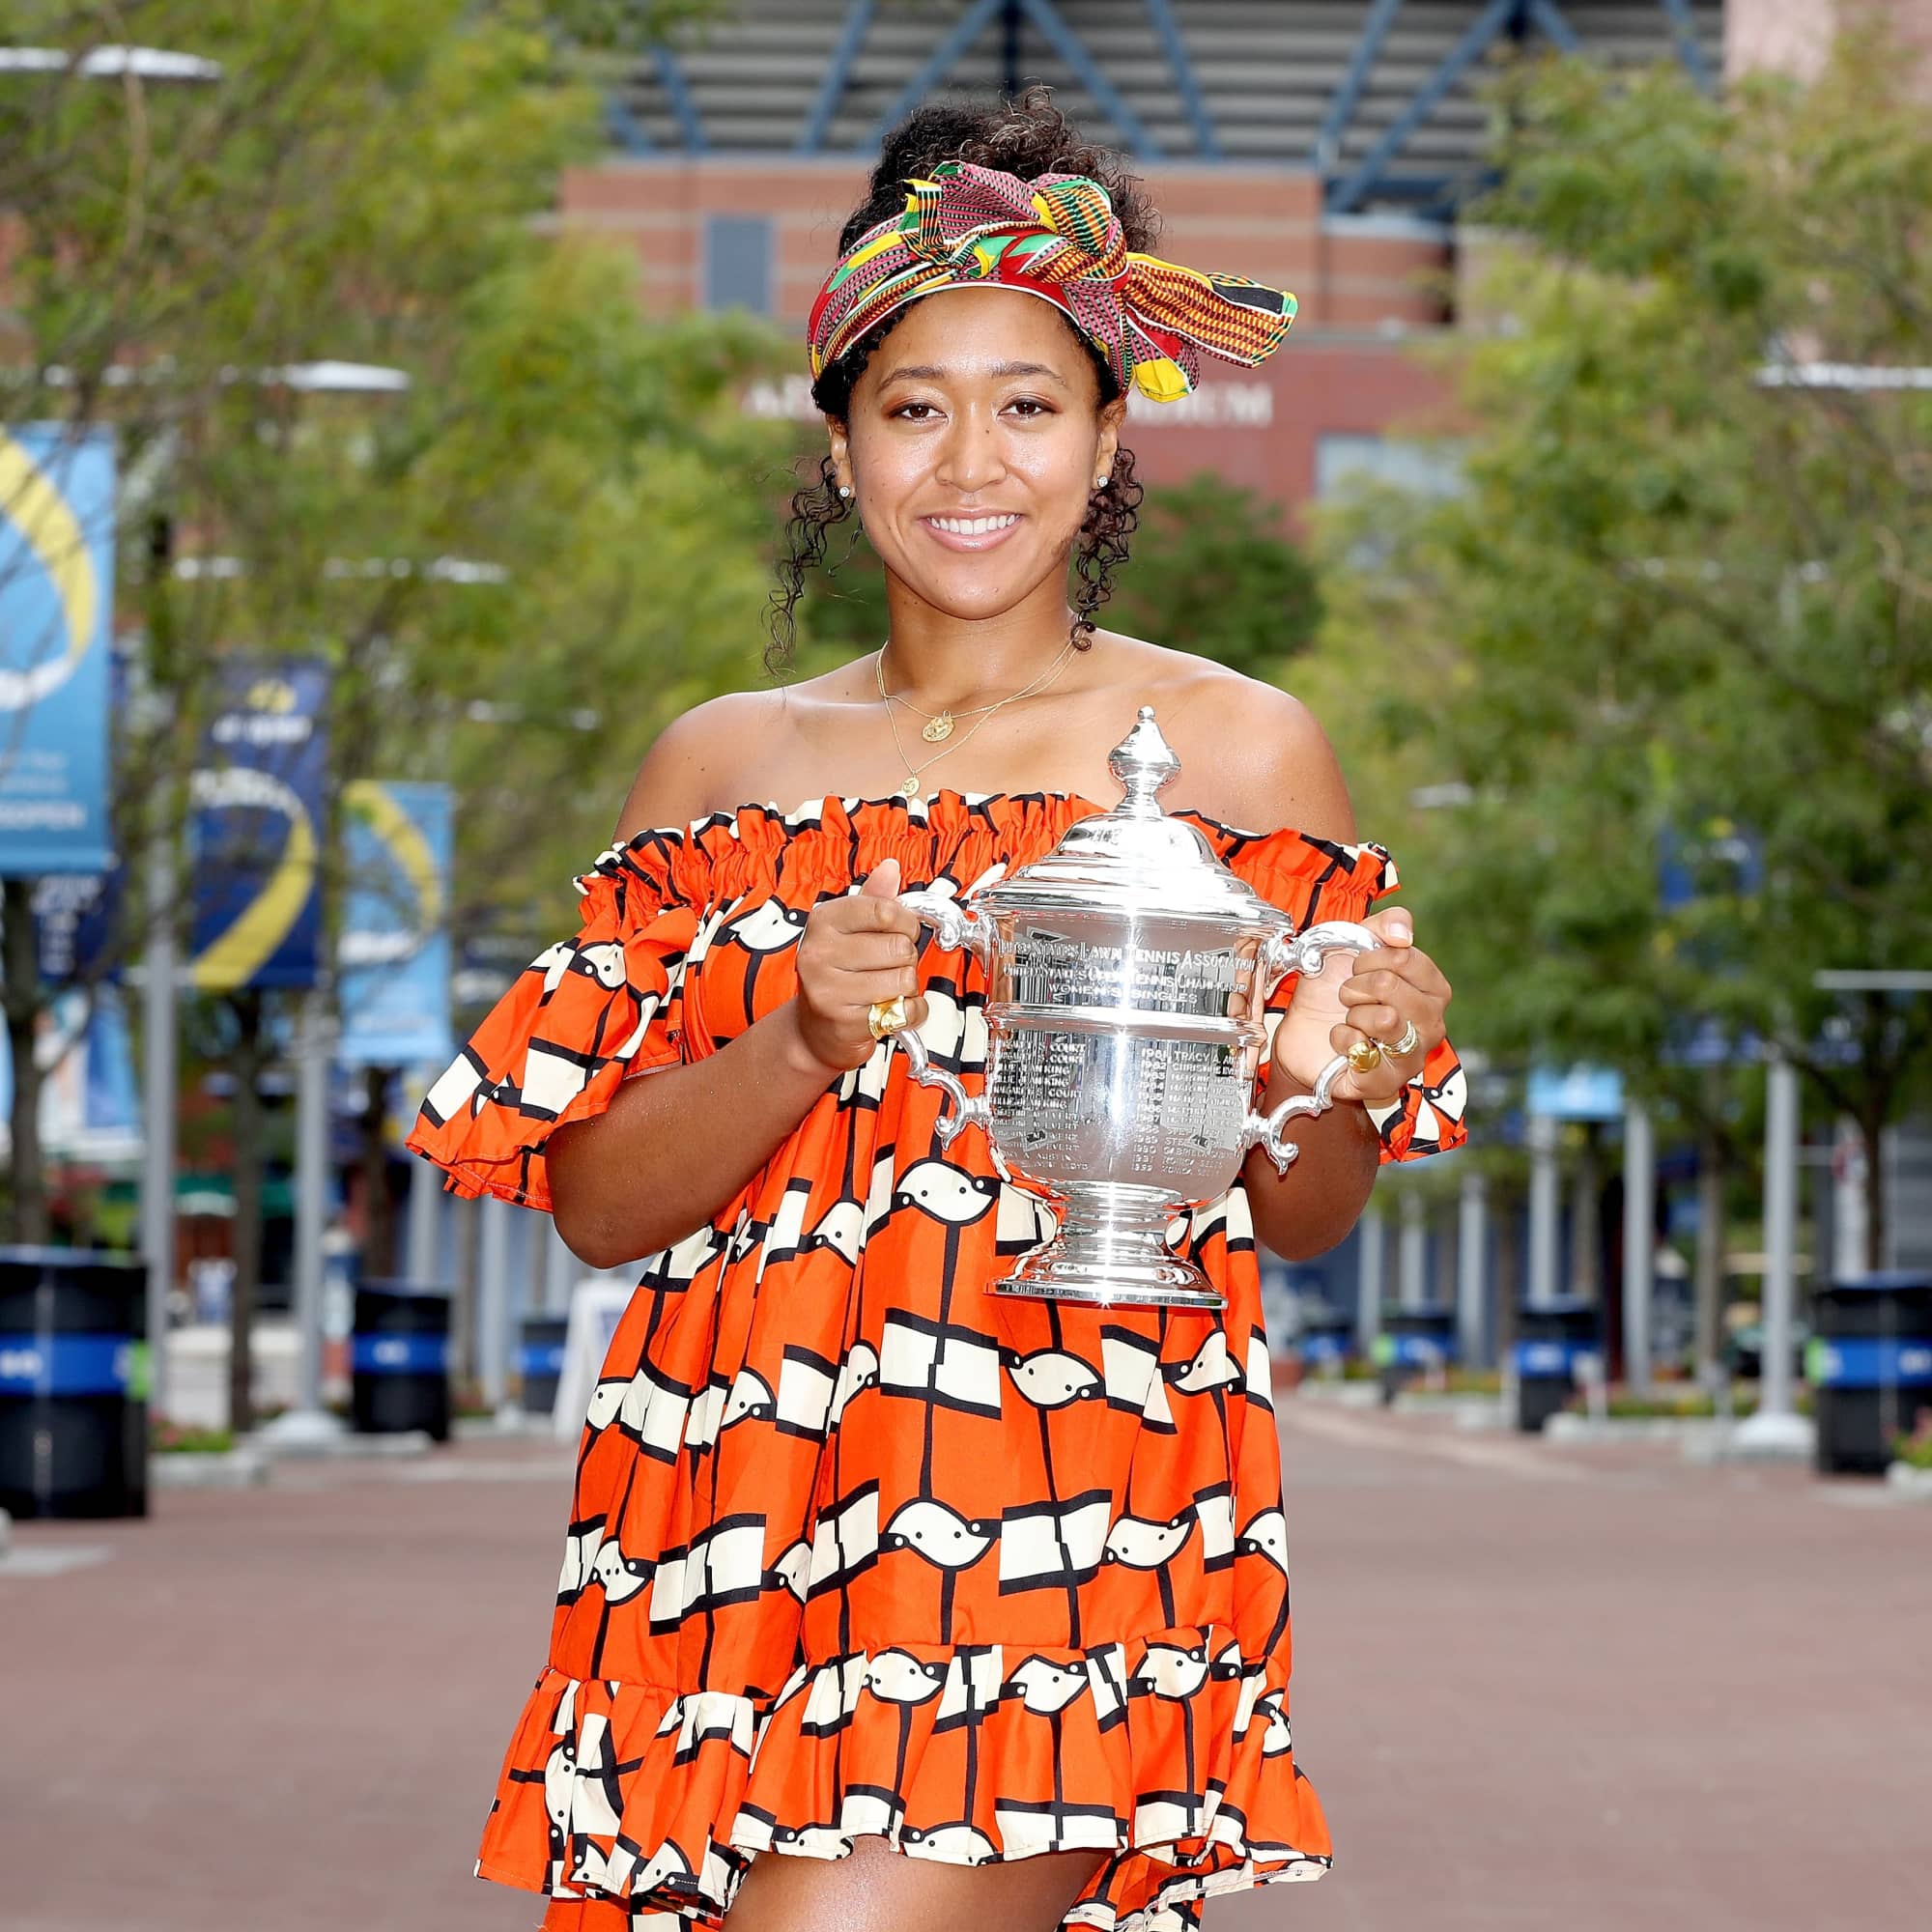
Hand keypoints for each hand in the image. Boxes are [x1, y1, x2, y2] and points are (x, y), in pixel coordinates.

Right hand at [786, 857, 927, 1074]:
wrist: (815, 1030)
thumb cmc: (837, 975)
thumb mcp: (849, 931)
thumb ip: (873, 899)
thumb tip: (890, 867)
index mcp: (824, 921)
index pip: (885, 911)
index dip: (906, 923)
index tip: (902, 931)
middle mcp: (819, 953)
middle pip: (899, 947)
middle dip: (905, 960)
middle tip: (887, 968)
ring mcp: (828, 989)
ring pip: (905, 980)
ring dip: (906, 988)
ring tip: (884, 989)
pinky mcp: (844, 1022)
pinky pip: (905, 1011)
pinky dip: (909, 1013)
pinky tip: (889, 1010)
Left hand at [1269, 907, 1451, 1106]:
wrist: (1302, 1032)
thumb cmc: (1334, 990)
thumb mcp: (1353, 945)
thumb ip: (1383, 925)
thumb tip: (1403, 932)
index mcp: (1432, 990)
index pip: (1405, 957)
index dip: (1368, 957)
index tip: (1357, 967)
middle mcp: (1432, 1025)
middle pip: (1390, 985)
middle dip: (1355, 986)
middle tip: (1348, 996)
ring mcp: (1412, 1057)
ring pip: (1384, 1019)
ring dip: (1352, 1013)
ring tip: (1349, 1019)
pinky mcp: (1385, 1083)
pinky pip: (1364, 1053)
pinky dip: (1342, 1040)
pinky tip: (1342, 1042)